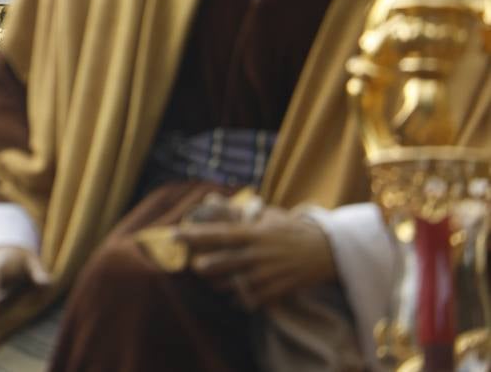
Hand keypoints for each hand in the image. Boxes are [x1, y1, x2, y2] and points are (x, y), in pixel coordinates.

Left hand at [179, 206, 336, 308]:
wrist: (326, 252)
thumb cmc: (291, 231)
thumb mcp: (267, 216)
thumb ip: (238, 212)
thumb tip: (210, 199)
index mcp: (253, 234)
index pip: (217, 234)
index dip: (193, 235)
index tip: (172, 235)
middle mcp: (257, 255)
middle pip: (222, 263)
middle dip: (205, 266)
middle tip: (194, 264)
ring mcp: (266, 275)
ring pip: (232, 284)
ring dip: (218, 283)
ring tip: (213, 279)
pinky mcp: (275, 291)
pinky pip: (249, 299)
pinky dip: (238, 297)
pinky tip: (235, 294)